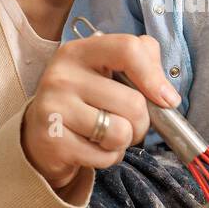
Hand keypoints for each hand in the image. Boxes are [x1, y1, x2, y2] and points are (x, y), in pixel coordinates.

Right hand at [21, 33, 180, 186]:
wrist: (41, 134)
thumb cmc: (85, 100)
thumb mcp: (107, 71)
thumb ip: (142, 64)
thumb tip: (167, 95)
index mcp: (80, 51)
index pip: (128, 49)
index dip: (154, 76)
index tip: (167, 99)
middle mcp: (62, 75)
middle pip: (133, 102)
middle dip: (141, 122)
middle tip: (126, 122)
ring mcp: (54, 107)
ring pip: (121, 132)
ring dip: (124, 141)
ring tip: (106, 135)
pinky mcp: (53, 140)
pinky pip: (105, 156)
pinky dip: (109, 157)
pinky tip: (92, 148)